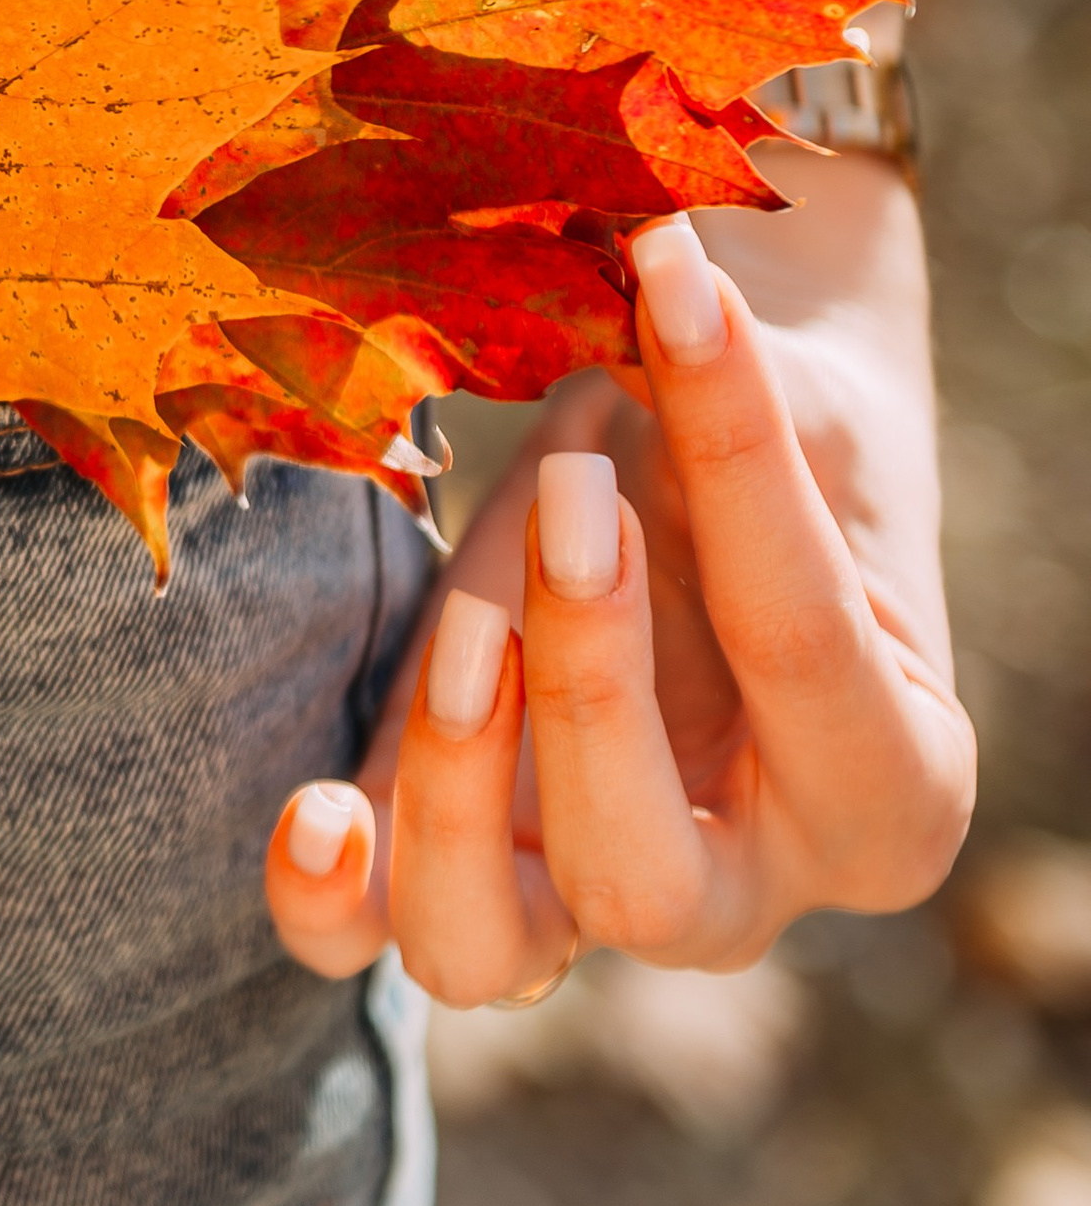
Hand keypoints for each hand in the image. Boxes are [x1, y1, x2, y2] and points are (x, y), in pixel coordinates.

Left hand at [264, 147, 975, 997]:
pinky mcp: (453, 857)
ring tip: (465, 627)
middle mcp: (740, 887)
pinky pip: (371, 936)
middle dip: (589, 685)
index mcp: (893, 789)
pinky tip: (312, 813)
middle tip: (575, 497)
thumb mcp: (788, 405)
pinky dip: (330, 895)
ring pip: (489, 946)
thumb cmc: (771, 440)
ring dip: (455, 784)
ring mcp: (582, 897)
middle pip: (644, 881)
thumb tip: (650, 258)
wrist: (702, 467)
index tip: (676, 288)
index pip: (806, 650)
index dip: (740, 465)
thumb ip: (744, 382)